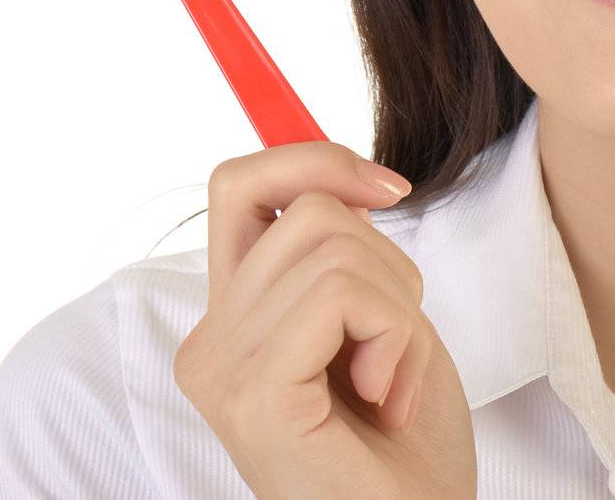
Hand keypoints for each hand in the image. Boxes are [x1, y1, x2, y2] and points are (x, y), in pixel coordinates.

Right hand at [172, 140, 476, 499]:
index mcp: (229, 321)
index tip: (387, 189)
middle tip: (394, 350)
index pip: (239, 184)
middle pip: (307, 209)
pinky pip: (339, 294)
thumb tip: (346, 181)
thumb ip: (343, 255)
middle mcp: (208, 342)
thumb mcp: (377, 324)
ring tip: (389, 382)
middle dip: (387, 265)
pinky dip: (392, 336)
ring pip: (331, 246)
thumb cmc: (405, 454)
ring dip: (397, 309)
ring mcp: (221, 368)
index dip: (313, 160)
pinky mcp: (254, 391)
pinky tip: (384, 398)